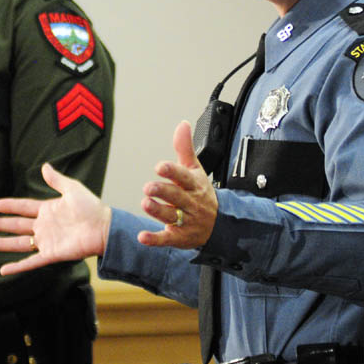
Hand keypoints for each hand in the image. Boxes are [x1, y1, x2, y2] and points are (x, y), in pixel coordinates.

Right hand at [0, 163, 111, 275]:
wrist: (103, 227)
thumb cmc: (91, 207)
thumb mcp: (72, 189)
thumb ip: (57, 180)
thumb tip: (44, 166)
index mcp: (48, 210)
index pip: (23, 207)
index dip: (9, 206)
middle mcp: (44, 226)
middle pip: (16, 226)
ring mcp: (46, 241)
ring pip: (18, 244)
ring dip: (2, 244)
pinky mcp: (51, 254)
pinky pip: (31, 262)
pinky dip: (17, 266)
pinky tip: (3, 269)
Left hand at [137, 120, 217, 248]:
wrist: (220, 225)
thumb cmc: (201, 193)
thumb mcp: (195, 170)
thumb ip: (185, 148)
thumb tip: (182, 124)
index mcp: (194, 185)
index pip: (184, 176)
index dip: (172, 171)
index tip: (160, 166)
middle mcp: (191, 203)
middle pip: (177, 196)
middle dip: (163, 191)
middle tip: (148, 187)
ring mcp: (186, 221)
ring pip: (172, 216)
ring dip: (158, 211)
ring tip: (145, 203)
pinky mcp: (179, 237)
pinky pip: (167, 239)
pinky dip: (155, 239)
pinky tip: (142, 237)